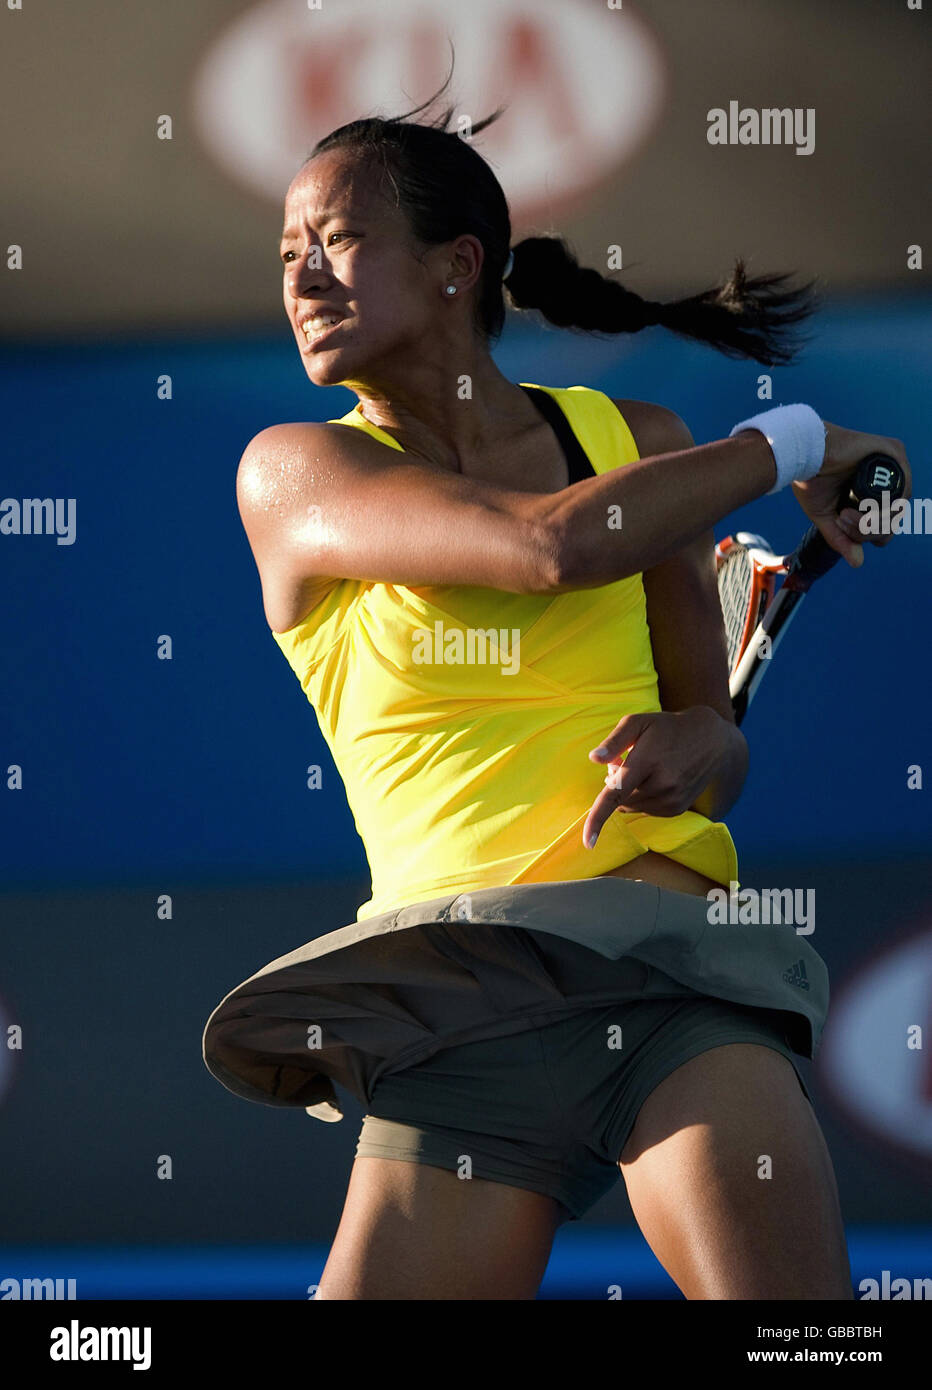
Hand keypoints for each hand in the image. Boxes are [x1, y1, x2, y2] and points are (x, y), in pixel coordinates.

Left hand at [582, 707, 733, 848]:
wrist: (712, 741)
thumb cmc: (667, 729)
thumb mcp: (639, 722)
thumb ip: (614, 740)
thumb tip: (594, 759)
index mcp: (648, 762)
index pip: (616, 794)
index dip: (598, 818)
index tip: (587, 842)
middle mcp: (662, 786)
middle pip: (620, 799)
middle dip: (614, 783)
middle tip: (625, 759)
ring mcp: (672, 800)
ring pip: (630, 807)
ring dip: (628, 792)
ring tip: (644, 767)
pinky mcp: (677, 809)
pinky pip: (645, 810)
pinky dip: (641, 798)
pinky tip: (655, 778)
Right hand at [792, 423, 911, 568]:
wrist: (801, 455)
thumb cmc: (810, 479)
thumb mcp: (827, 517)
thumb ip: (843, 539)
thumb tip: (858, 563)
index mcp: (872, 493)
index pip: (886, 523)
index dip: (868, 535)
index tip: (841, 525)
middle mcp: (885, 479)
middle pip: (893, 519)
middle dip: (867, 530)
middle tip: (842, 520)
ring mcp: (892, 465)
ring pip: (898, 508)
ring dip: (871, 522)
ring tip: (844, 515)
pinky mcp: (893, 452)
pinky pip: (900, 490)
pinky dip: (880, 508)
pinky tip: (858, 508)